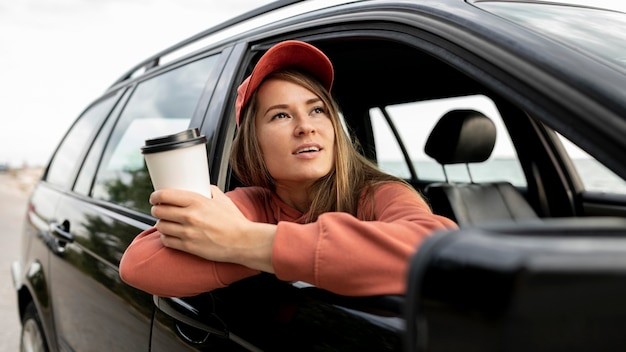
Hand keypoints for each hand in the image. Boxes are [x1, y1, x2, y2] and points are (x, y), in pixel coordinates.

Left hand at [150, 186, 275, 271]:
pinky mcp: (188, 246)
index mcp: (197, 201)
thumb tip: (202, 186)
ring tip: (166, 222)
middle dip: (156, 209)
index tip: (155, 197)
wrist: (243, 241)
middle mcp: (189, 216)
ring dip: (161, 224)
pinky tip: (171, 235)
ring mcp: (187, 232)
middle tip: (159, 209)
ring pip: (161, 226)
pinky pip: (167, 241)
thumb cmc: (235, 221)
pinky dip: (166, 237)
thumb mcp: (223, 200)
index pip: (165, 195)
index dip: (155, 196)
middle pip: (159, 210)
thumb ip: (210, 191)